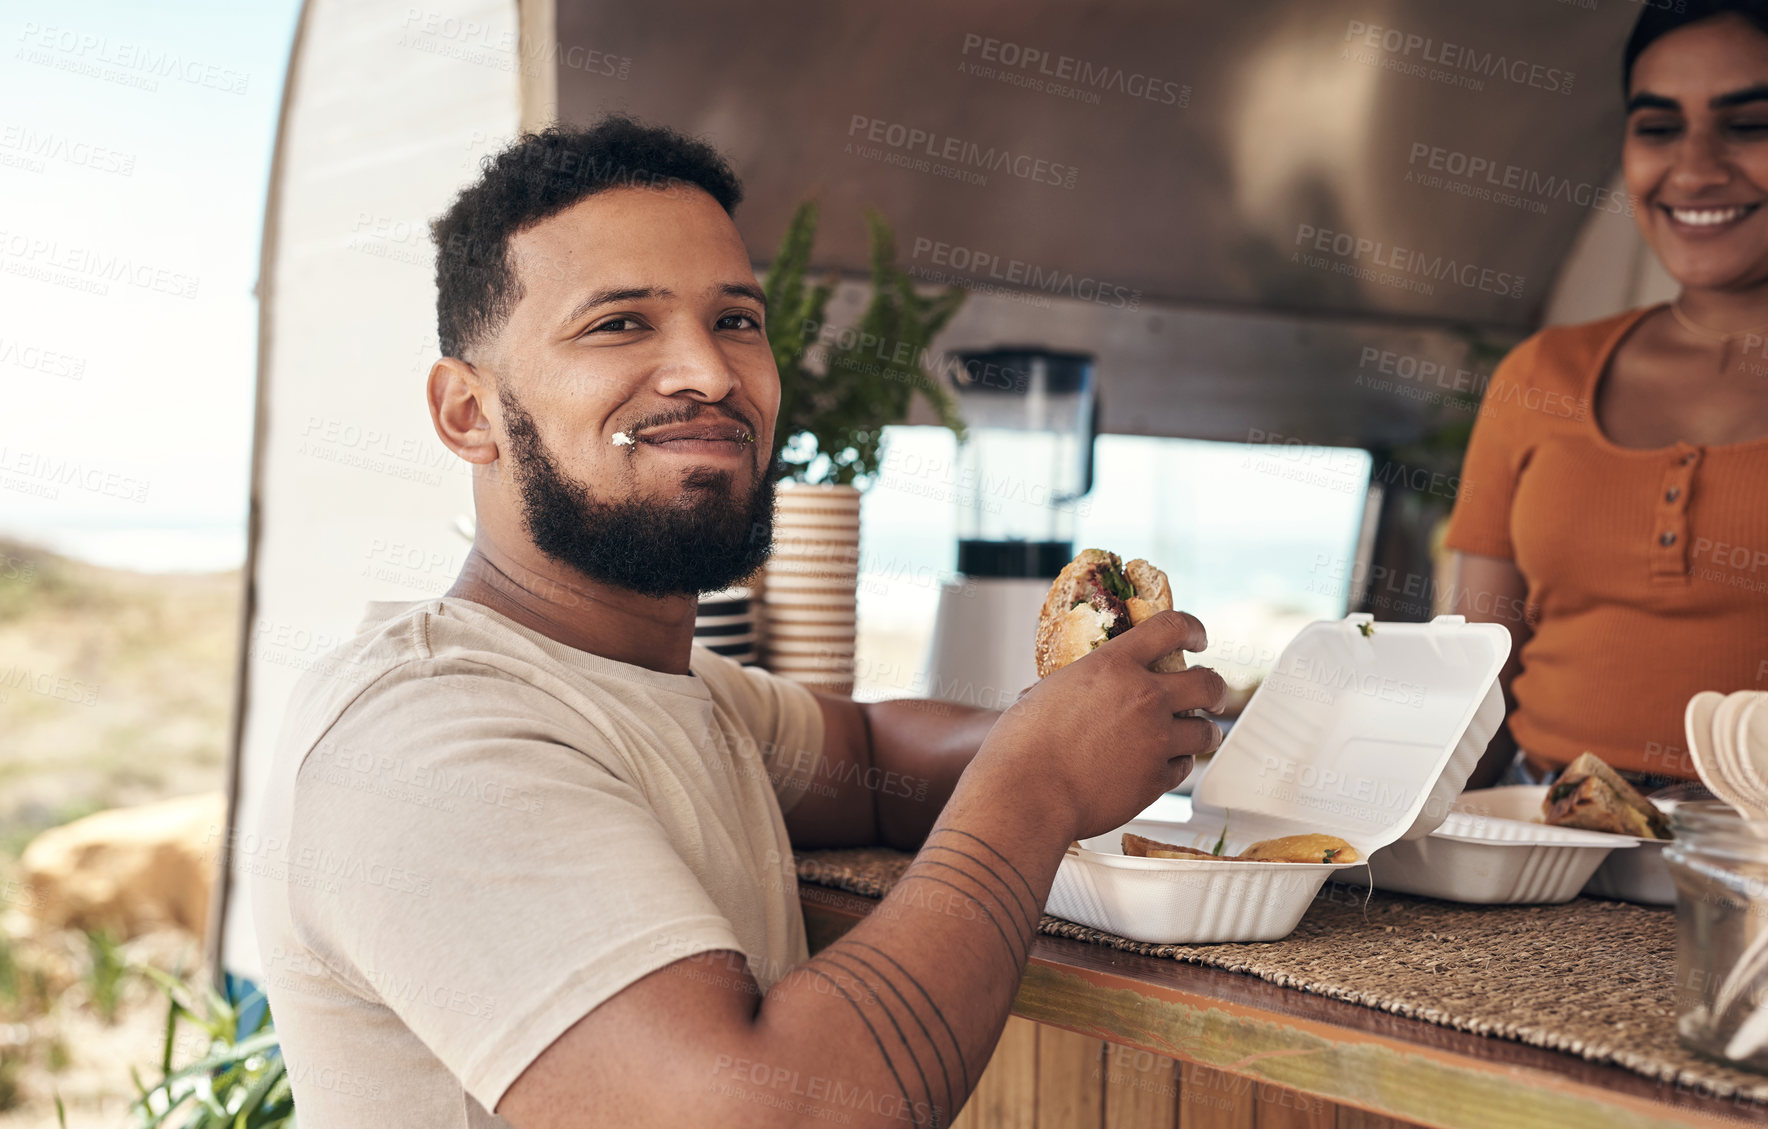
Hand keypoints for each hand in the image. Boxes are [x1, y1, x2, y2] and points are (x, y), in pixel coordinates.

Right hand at [973, 610, 1226, 842]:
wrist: (1028, 793)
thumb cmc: (1023, 746)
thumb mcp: (1047, 692)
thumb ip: (1078, 684)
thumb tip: (1075, 687)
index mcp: (1113, 666)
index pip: (1171, 628)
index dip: (1192, 629)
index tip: (1197, 638)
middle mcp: (1144, 698)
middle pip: (1208, 682)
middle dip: (1215, 688)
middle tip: (1212, 694)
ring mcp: (1155, 740)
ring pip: (1206, 731)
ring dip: (1203, 731)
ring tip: (1196, 736)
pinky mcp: (1155, 779)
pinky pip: (1183, 768)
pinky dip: (1177, 765)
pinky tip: (1163, 766)